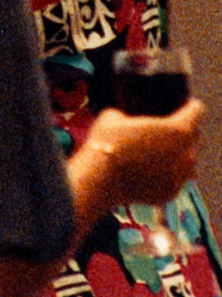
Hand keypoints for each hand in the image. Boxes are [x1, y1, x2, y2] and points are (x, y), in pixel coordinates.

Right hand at [87, 100, 203, 205]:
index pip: (196, 111)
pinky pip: (176, 179)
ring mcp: (180, 176)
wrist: (101, 176)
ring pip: (189, 161)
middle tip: (169, 128)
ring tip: (161, 151)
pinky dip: (168, 173)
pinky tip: (150, 169)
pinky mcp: (171, 192)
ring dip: (180, 154)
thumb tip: (124, 118)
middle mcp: (185, 153)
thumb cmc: (107, 140)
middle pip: (196, 137)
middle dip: (186, 131)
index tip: (183, 105)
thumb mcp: (113, 115)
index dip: (189, 106)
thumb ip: (127, 115)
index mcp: (177, 129)